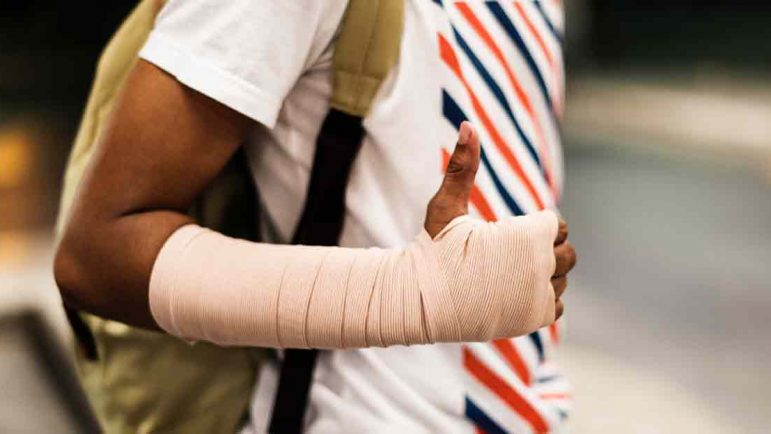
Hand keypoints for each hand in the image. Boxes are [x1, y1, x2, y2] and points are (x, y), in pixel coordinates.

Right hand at [424, 121, 576, 320]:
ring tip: (507, 274)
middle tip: (510, 254)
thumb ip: (463, 167)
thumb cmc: (432, 250)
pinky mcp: (534, 319)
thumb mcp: (447, 206)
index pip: (556, 226)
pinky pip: (555, 305)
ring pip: (562, 280)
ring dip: (543, 275)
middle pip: (568, 253)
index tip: (508, 234)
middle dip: (545, 250)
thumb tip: (468, 124)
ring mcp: (540, 296)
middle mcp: (542, 267)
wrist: (419, 301)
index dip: (533, 227)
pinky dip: (540, 299)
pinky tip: (511, 293)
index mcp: (529, 237)